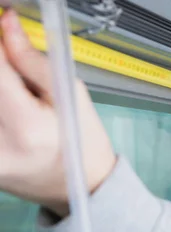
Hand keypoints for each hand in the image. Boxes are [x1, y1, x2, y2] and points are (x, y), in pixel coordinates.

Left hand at [0, 9, 115, 216]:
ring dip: (2, 92)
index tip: (4, 29)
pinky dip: (2, 111)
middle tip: (18, 75)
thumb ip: (32, 61)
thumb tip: (6, 25)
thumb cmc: (85, 143)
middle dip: (2, 71)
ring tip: (20, 101)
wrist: (83, 189)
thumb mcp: (71, 96)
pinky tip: (13, 116)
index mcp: (26, 127)